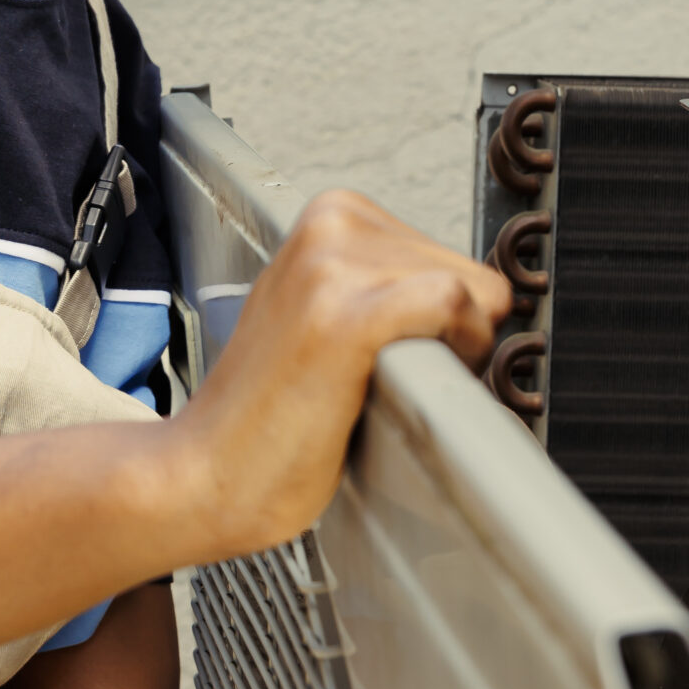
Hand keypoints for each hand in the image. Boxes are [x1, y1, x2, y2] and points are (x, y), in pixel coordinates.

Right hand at [164, 190, 509, 565]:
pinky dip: (460, 348)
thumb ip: (381, 283)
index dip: (446, 317)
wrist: (207, 471)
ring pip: (470, 288)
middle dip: (450, 333)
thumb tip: (481, 296)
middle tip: (385, 378)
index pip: (447, 252)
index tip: (402, 352)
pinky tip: (407, 381)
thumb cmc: (269, 413)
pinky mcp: (343, 316)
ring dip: (451, 350)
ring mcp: (331, 267)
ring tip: (380, 385)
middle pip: (468, 269)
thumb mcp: (321, 310)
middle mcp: (329, 227)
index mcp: (327, 216)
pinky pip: (453, 301)